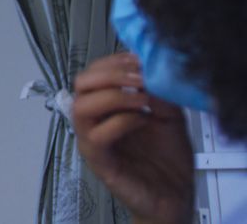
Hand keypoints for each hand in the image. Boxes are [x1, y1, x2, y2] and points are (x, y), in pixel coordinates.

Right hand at [72, 53, 193, 223]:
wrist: (174, 194)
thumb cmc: (166, 158)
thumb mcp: (169, 114)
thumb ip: (159, 93)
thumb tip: (150, 71)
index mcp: (106, 106)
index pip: (94, 72)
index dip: (114, 61)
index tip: (139, 59)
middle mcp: (94, 120)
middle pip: (80, 84)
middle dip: (110, 74)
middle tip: (139, 77)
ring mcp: (92, 140)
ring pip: (81, 107)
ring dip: (114, 96)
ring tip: (142, 99)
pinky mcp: (99, 161)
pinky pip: (98, 135)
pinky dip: (122, 121)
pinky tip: (143, 121)